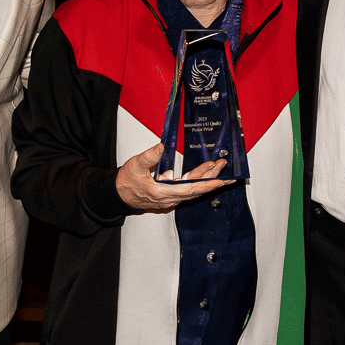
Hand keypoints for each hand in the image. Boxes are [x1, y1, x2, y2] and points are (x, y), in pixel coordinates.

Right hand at [114, 143, 231, 213]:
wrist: (118, 194)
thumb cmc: (126, 182)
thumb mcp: (134, 166)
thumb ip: (148, 156)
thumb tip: (161, 147)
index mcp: (163, 193)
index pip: (191, 189)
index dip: (207, 184)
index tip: (221, 181)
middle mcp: (170, 197)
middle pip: (197, 189)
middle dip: (213, 178)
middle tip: (226, 168)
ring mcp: (171, 197)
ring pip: (194, 187)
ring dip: (207, 177)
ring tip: (219, 166)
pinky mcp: (170, 193)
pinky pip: (188, 186)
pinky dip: (197, 178)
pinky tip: (205, 169)